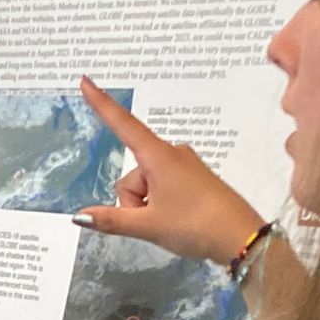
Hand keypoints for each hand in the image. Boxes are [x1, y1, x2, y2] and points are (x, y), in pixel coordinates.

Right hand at [73, 77, 269, 264]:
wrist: (242, 237)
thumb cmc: (194, 225)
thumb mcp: (148, 226)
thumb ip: (111, 220)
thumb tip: (78, 216)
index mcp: (158, 157)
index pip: (122, 124)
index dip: (101, 103)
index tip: (85, 81)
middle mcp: (171, 153)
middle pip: (132, 173)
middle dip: (132, 200)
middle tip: (153, 221)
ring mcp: (184, 164)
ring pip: (146, 183)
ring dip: (147, 205)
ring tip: (170, 223)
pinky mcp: (194, 177)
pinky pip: (163, 185)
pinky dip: (160, 203)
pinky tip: (179, 219)